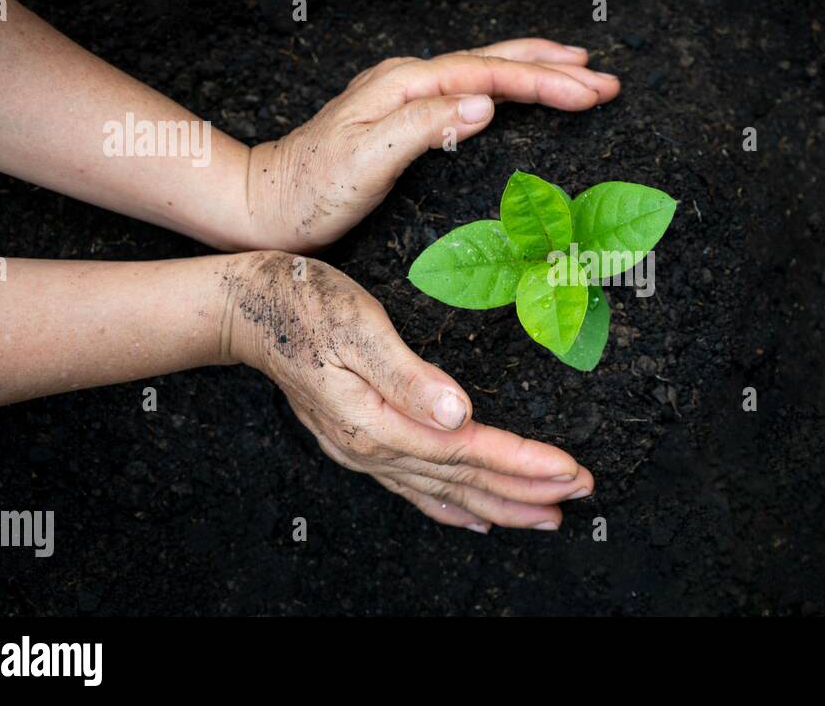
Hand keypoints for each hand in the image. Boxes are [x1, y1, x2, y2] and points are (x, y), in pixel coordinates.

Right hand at [222, 251, 593, 531]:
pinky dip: (451, 508)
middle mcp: (373, 448)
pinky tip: (475, 519)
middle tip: (580, 495)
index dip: (523, 463)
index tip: (569, 470)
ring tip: (546, 516)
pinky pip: (415, 490)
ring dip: (499, 505)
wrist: (244, 309)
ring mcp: (365, 452)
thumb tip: (458, 412)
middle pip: (464, 480)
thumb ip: (407, 375)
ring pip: (445, 492)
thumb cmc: (301, 305)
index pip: (468, 450)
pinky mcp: (361, 444)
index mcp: (378, 421)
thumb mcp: (356, 326)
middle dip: (526, 491)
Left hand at [244, 38, 620, 251]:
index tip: (590, 92)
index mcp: (404, 84)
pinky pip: (470, 89)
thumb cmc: (311, 190)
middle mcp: (407, 80)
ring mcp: (406, 95)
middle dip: (554, 68)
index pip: (489, 74)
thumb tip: (486, 104)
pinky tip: (517, 92)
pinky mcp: (405, 115)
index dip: (544, 82)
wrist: (265, 204)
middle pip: (494, 61)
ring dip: (535, 70)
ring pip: (485, 70)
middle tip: (605, 80)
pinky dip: (505, 86)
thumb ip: (426, 127)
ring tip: (579, 70)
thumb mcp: (366, 160)